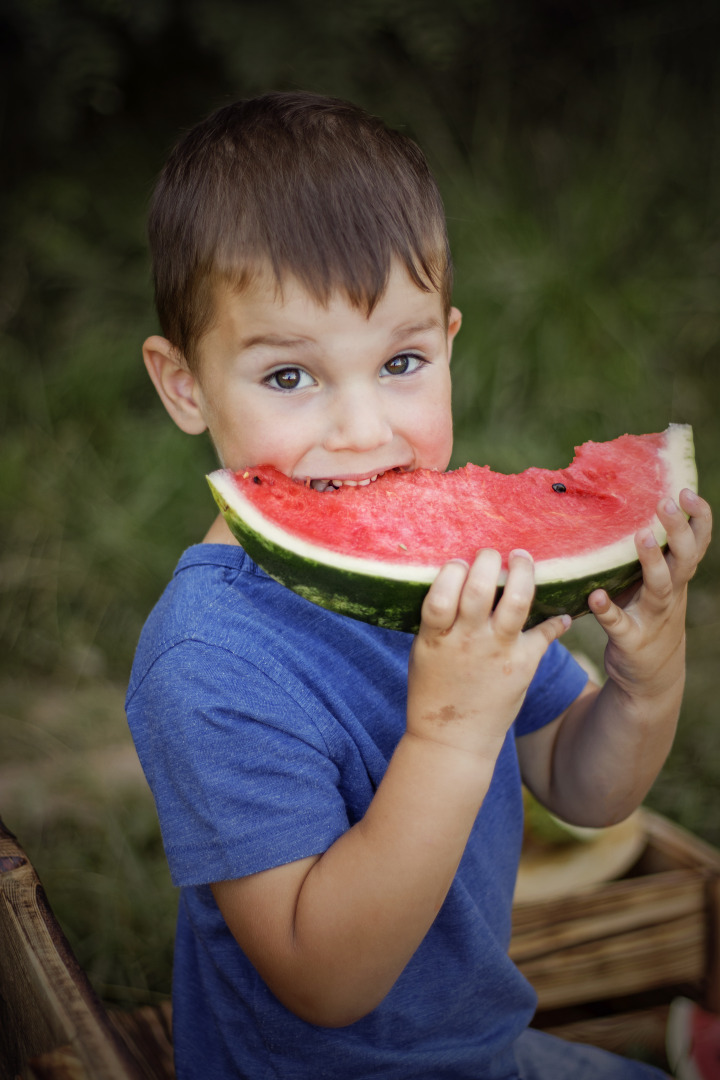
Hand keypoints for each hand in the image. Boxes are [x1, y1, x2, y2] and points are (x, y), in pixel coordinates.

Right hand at [407, 549, 571, 760]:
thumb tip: (456, 574)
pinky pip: (545, 634)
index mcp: (436, 637)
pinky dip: (557, 620)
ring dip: (524, 571)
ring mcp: (498, 652)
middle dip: (489, 559)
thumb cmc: (433, 690)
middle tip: (492, 553)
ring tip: (522, 558)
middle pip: (481, 588)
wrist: (453, 740)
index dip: (452, 570)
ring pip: (518, 600)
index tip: (459, 562)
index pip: (442, 592)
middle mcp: (468, 641)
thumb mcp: (424, 651)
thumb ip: (438, 618)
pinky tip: (561, 613)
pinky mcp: (523, 666)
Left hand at [588, 489, 711, 697]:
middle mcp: (671, 593)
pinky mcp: (631, 639)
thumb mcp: (656, 583)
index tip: (686, 490)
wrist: (651, 677)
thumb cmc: (648, 615)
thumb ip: (651, 553)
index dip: (698, 517)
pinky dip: (608, 610)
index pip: (697, 542)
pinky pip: (619, 624)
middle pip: (684, 557)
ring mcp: (653, 617)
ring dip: (653, 561)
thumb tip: (626, 505)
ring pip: (660, 586)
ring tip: (643, 535)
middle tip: (665, 502)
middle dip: (679, 529)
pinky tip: (596, 597)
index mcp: (677, 576)